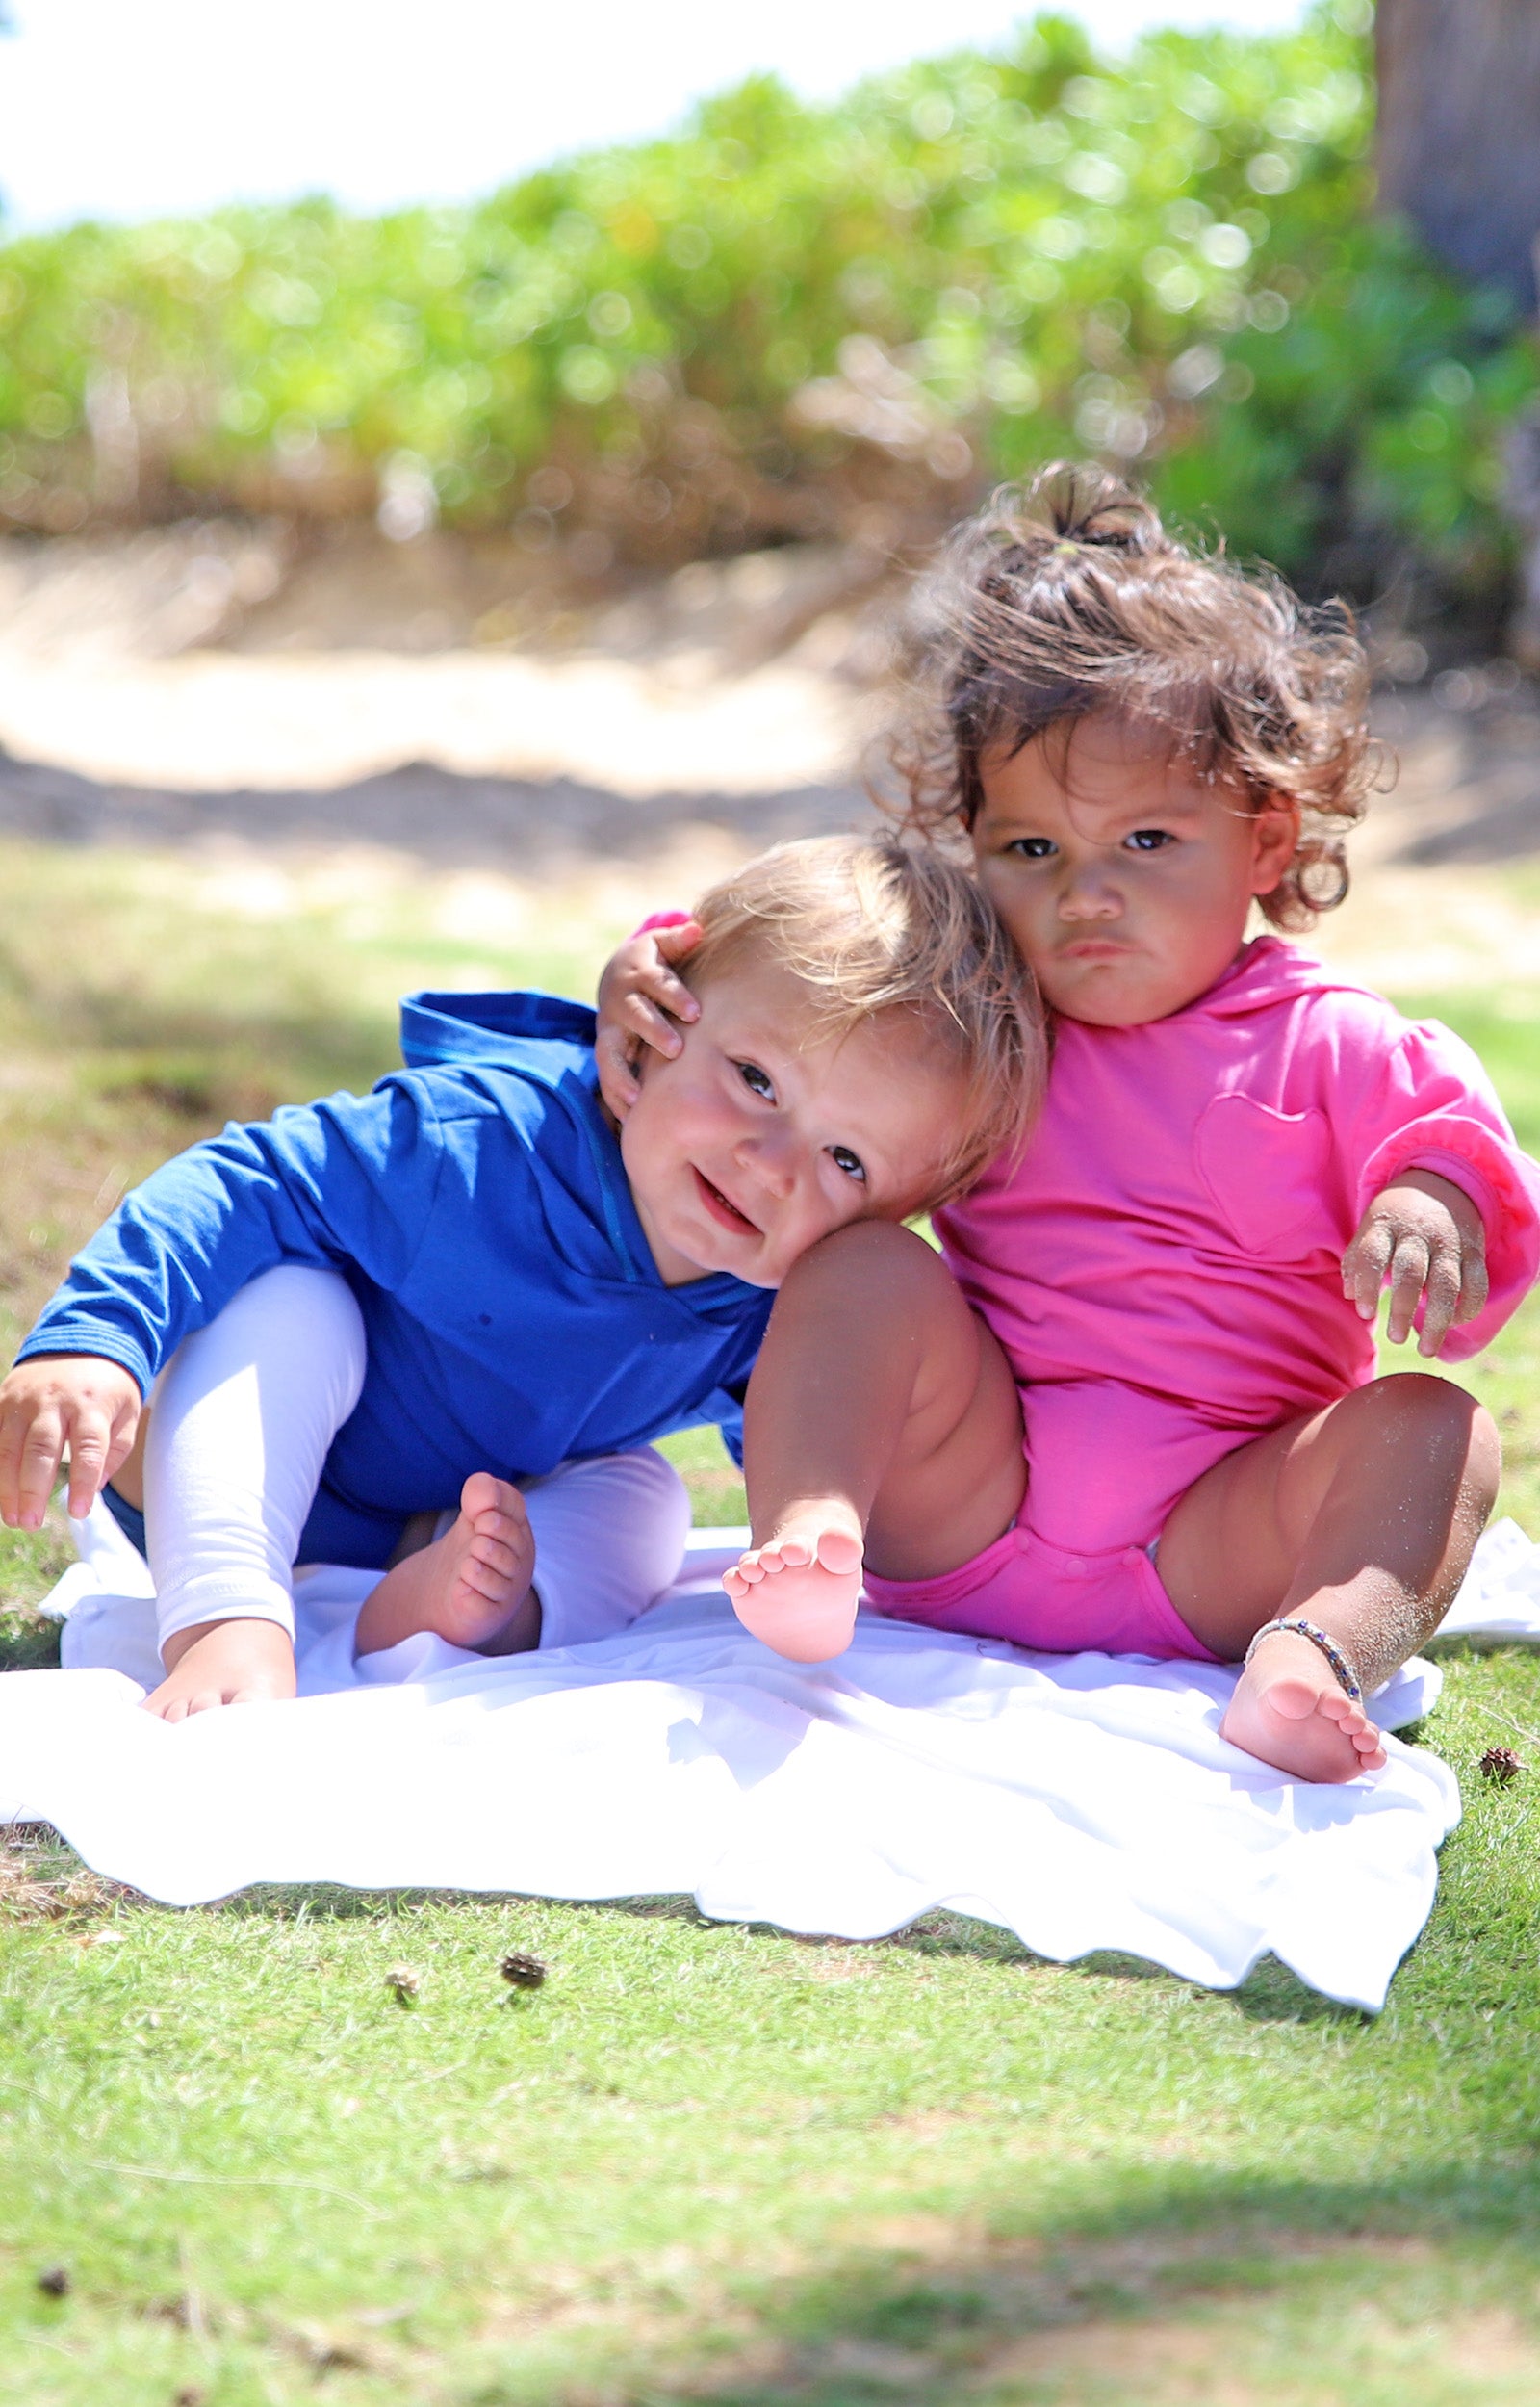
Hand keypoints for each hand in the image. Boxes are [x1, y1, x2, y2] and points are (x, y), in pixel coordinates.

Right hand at [0, 1352, 141, 1526]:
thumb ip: (116, 1451)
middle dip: (33, 1490)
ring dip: (7, 1486)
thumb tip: (94, 1490)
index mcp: (91, 1404)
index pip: (88, 1448)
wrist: (81, 1342)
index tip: (80, 1512)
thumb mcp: (127, 1413)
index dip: (83, 1482)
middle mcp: (53, 1401)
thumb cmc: (108, 1388)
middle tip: (31, 1523)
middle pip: (40, 1449)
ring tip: (13, 1518)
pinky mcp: (3, 1399)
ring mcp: (23, 1399)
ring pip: (9, 1446)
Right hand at [594, 919, 702, 1117]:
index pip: (657, 984)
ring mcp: (610, 1031)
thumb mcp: (662, 945)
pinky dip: (614, 1101)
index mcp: (638, 975)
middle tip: (675, 1049)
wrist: (616, 977)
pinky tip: (627, 1125)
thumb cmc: (652, 962)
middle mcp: (620, 1004)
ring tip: (636, 1099)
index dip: (674, 996)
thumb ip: (680, 940)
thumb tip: (697, 929)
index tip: (695, 1012)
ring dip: (621, 1076)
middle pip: (633, 1018)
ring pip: (609, 1054)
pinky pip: (606, 1079)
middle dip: (652, 1032)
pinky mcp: (608, 1053)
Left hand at [1342, 1170, 1488, 1356]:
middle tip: (1396, 1339)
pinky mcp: (1473, 1251)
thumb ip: (1357, 1260)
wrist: (1441, 1184)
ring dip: (1438, 1321)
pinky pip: (1476, 1284)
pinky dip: (1468, 1308)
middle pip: (1411, 1273)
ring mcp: (1448, 1243)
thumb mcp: (1371, 1228)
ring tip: (1426, 1350)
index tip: (1366, 1314)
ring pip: (1447, 1284)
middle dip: (1403, 1309)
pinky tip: (1453, 1324)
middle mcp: (1418, 1234)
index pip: (1373, 1254)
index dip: (1367, 1285)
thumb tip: (1349, 1295)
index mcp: (1386, 1226)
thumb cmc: (1396, 1218)